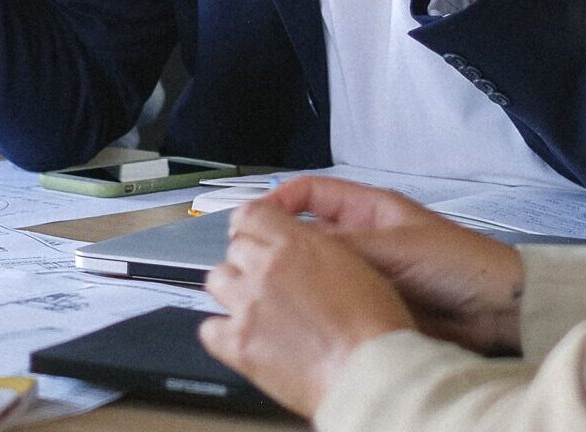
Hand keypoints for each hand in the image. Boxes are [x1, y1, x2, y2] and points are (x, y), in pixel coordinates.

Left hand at [201, 194, 416, 416]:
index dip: (251, 226)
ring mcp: (248, 304)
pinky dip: (221, 334)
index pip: (252, 214)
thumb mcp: (358, 269)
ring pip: (216, 280)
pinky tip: (240, 340)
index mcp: (297, 245)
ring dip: (232, 291)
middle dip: (247, 262)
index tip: (254, 236)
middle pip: (235, 248)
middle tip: (264, 281)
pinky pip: (209, 329)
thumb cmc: (375, 328)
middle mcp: (267, 268)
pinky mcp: (239, 343)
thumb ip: (322, 257)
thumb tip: (312, 263)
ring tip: (252, 309)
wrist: (367, 370)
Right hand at [266, 177, 526, 354]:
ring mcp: (367, 271)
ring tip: (280, 289)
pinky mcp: (371, 302)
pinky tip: (309, 313)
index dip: (280, 201)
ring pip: (318, 270)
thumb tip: (293, 245)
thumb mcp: (395, 246)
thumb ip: (344, 246)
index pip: (310, 193)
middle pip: (307, 234)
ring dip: (301, 278)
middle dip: (282, 245)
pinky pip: (335, 300)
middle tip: (257, 260)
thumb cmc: (462, 263)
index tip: (255, 220)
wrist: (496, 309)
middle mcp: (363, 237)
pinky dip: (319, 305)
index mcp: (369, 209)